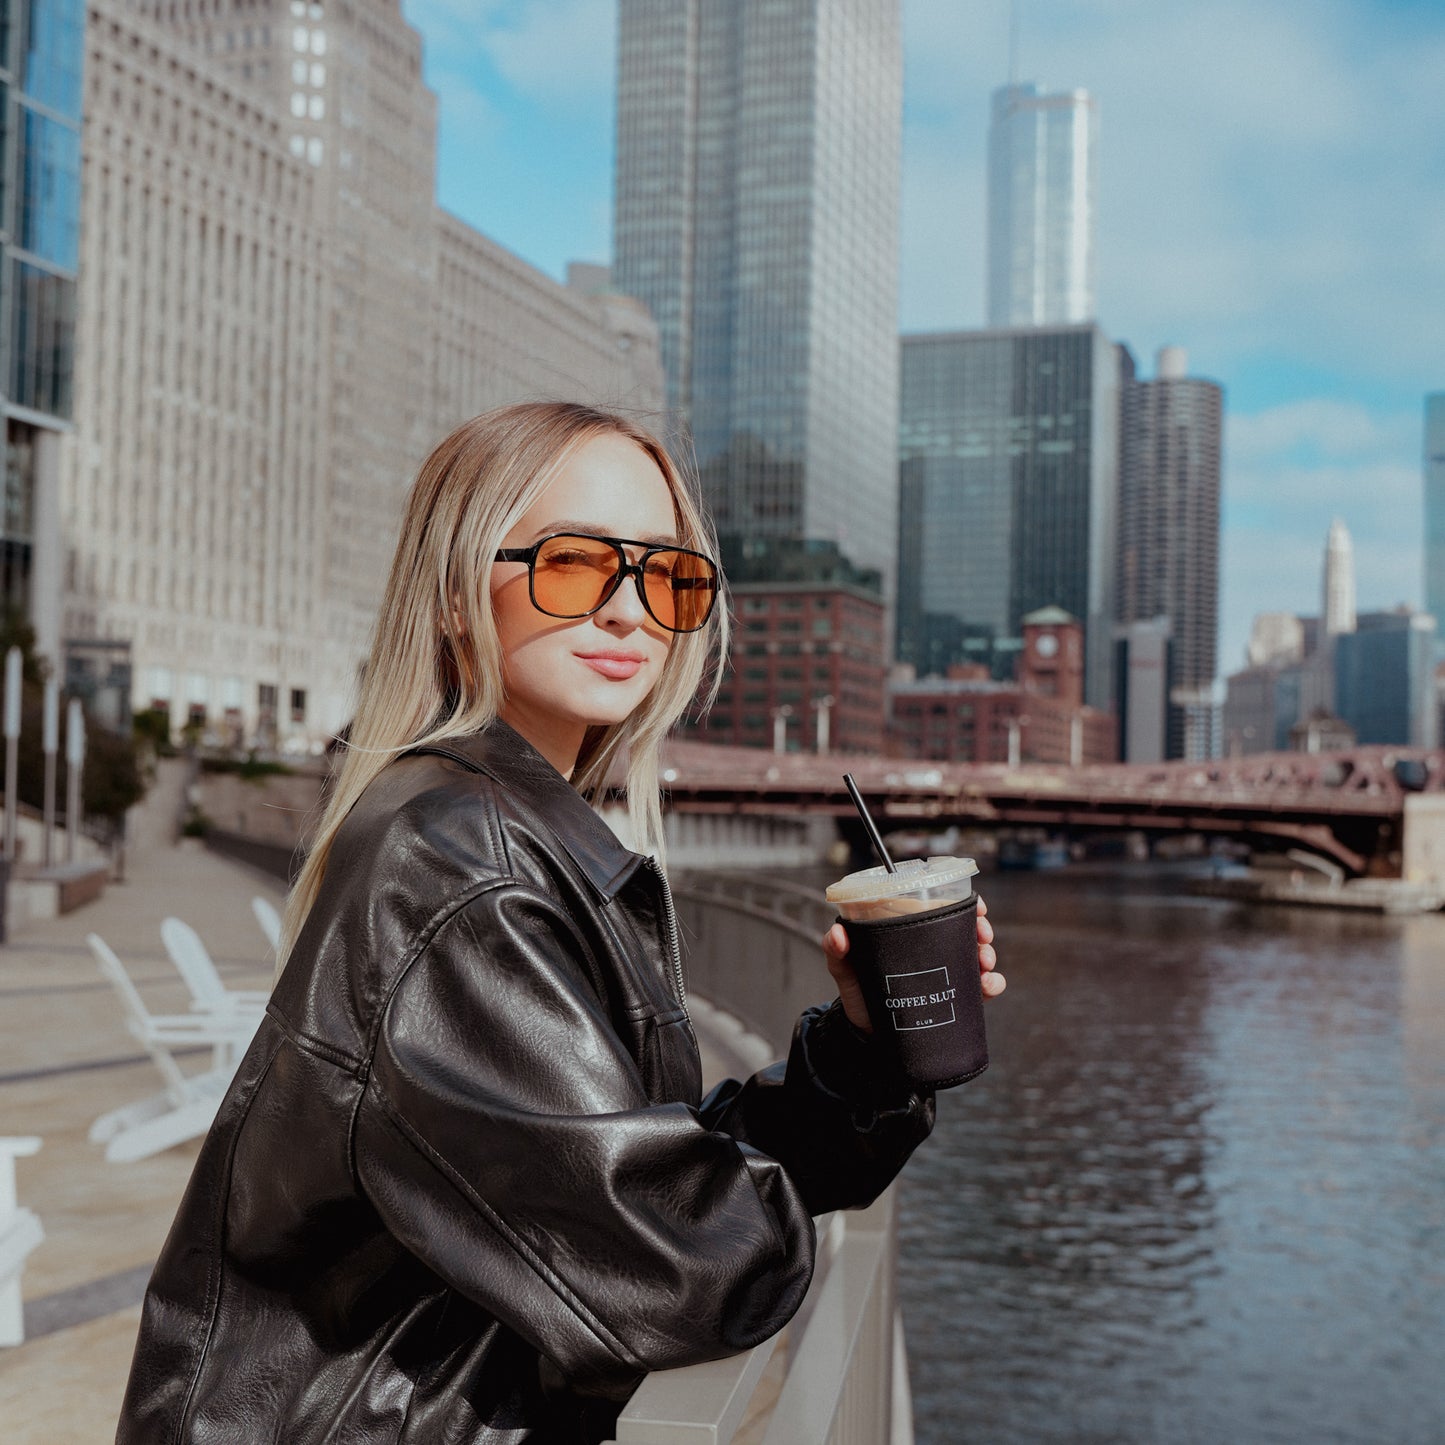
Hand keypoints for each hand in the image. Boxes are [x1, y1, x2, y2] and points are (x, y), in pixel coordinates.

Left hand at [822, 895, 1003, 1033]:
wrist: (866, 1038)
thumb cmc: (858, 994)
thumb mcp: (844, 969)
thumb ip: (836, 950)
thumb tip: (837, 933)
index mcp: (911, 934)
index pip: (942, 910)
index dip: (964, 905)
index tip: (976, 908)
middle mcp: (932, 951)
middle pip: (967, 931)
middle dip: (982, 930)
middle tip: (983, 935)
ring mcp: (946, 975)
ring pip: (979, 957)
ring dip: (988, 954)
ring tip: (984, 960)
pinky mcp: (954, 999)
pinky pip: (981, 989)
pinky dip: (992, 984)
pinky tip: (988, 984)